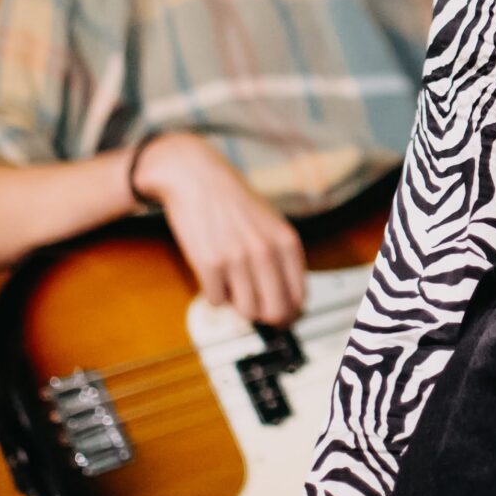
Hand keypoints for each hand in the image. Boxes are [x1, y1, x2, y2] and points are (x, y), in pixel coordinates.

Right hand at [134, 134, 308, 324]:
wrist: (196, 177)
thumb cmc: (234, 203)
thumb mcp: (271, 225)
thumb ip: (281, 260)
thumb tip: (288, 304)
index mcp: (287, 242)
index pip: (300, 297)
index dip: (290, 314)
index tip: (281, 317)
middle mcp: (266, 251)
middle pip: (276, 311)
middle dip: (267, 318)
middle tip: (256, 309)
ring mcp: (238, 259)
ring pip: (247, 311)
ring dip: (238, 304)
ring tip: (232, 283)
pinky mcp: (209, 264)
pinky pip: (217, 301)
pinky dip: (214, 294)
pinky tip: (213, 274)